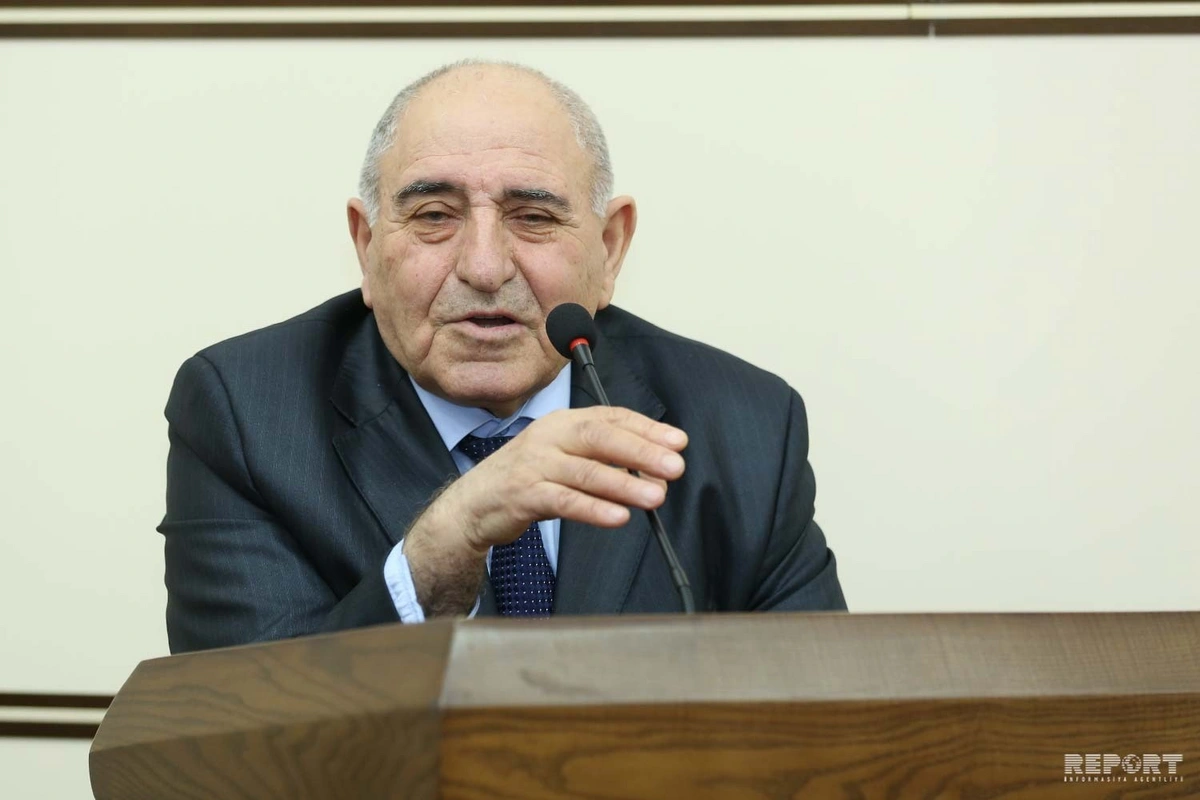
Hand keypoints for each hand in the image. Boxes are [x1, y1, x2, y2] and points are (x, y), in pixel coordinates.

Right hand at [403, 406, 687, 615]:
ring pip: (585, 471)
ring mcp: (534, 464)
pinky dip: (593, 509)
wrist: (472, 504)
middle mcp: (549, 436)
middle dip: (641, 451)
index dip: (646, 428)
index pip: (610, 417)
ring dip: (624, 484)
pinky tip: (618, 517)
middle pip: (599, 437)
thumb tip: (655, 471)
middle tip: (675, 466)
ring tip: (656, 496)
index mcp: (563, 422)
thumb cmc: (527, 479)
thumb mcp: (565, 458)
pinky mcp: (523, 494)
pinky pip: (564, 501)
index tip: (678, 441)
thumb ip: (605, 460)